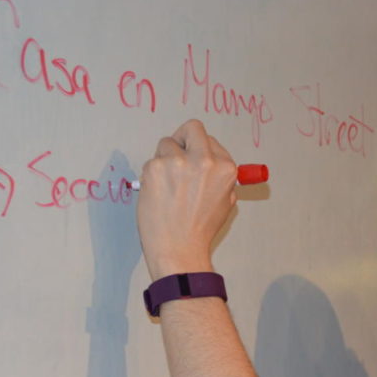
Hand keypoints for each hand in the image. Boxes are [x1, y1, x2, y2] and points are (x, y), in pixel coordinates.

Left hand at [135, 119, 237, 280]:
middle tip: (178, 159)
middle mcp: (204, 160)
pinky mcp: (155, 167)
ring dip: (165, 159)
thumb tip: (213, 159)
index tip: (194, 160)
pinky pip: (151, 160)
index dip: (199, 149)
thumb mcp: (225, 201)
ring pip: (166, 144)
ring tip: (169, 185)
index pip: (209, 139)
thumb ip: (221, 177)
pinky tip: (158, 193)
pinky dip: (153, 174)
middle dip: (183, 141)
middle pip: (191, 129)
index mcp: (225, 168)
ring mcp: (178, 162)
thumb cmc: (201, 229)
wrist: (179, 248)